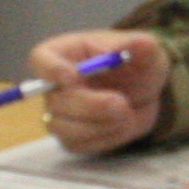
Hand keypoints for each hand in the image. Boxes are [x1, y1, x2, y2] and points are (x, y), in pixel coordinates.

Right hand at [26, 29, 167, 154]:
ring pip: (64, 127)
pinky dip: (106, 138)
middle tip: (121, 104)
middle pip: (54, 100)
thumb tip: (139, 44)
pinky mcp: (70, 138)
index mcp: (64, 53)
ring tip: (128, 113)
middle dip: (90, 105)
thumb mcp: (147, 49)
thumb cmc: (137, 64)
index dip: (51, 70)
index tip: (72, 77)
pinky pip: (79, 144)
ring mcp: (59, 114)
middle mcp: (54, 85)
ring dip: (100, 124)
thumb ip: (142, 46)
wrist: (146, 93)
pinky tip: (123, 125)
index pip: (41, 59)